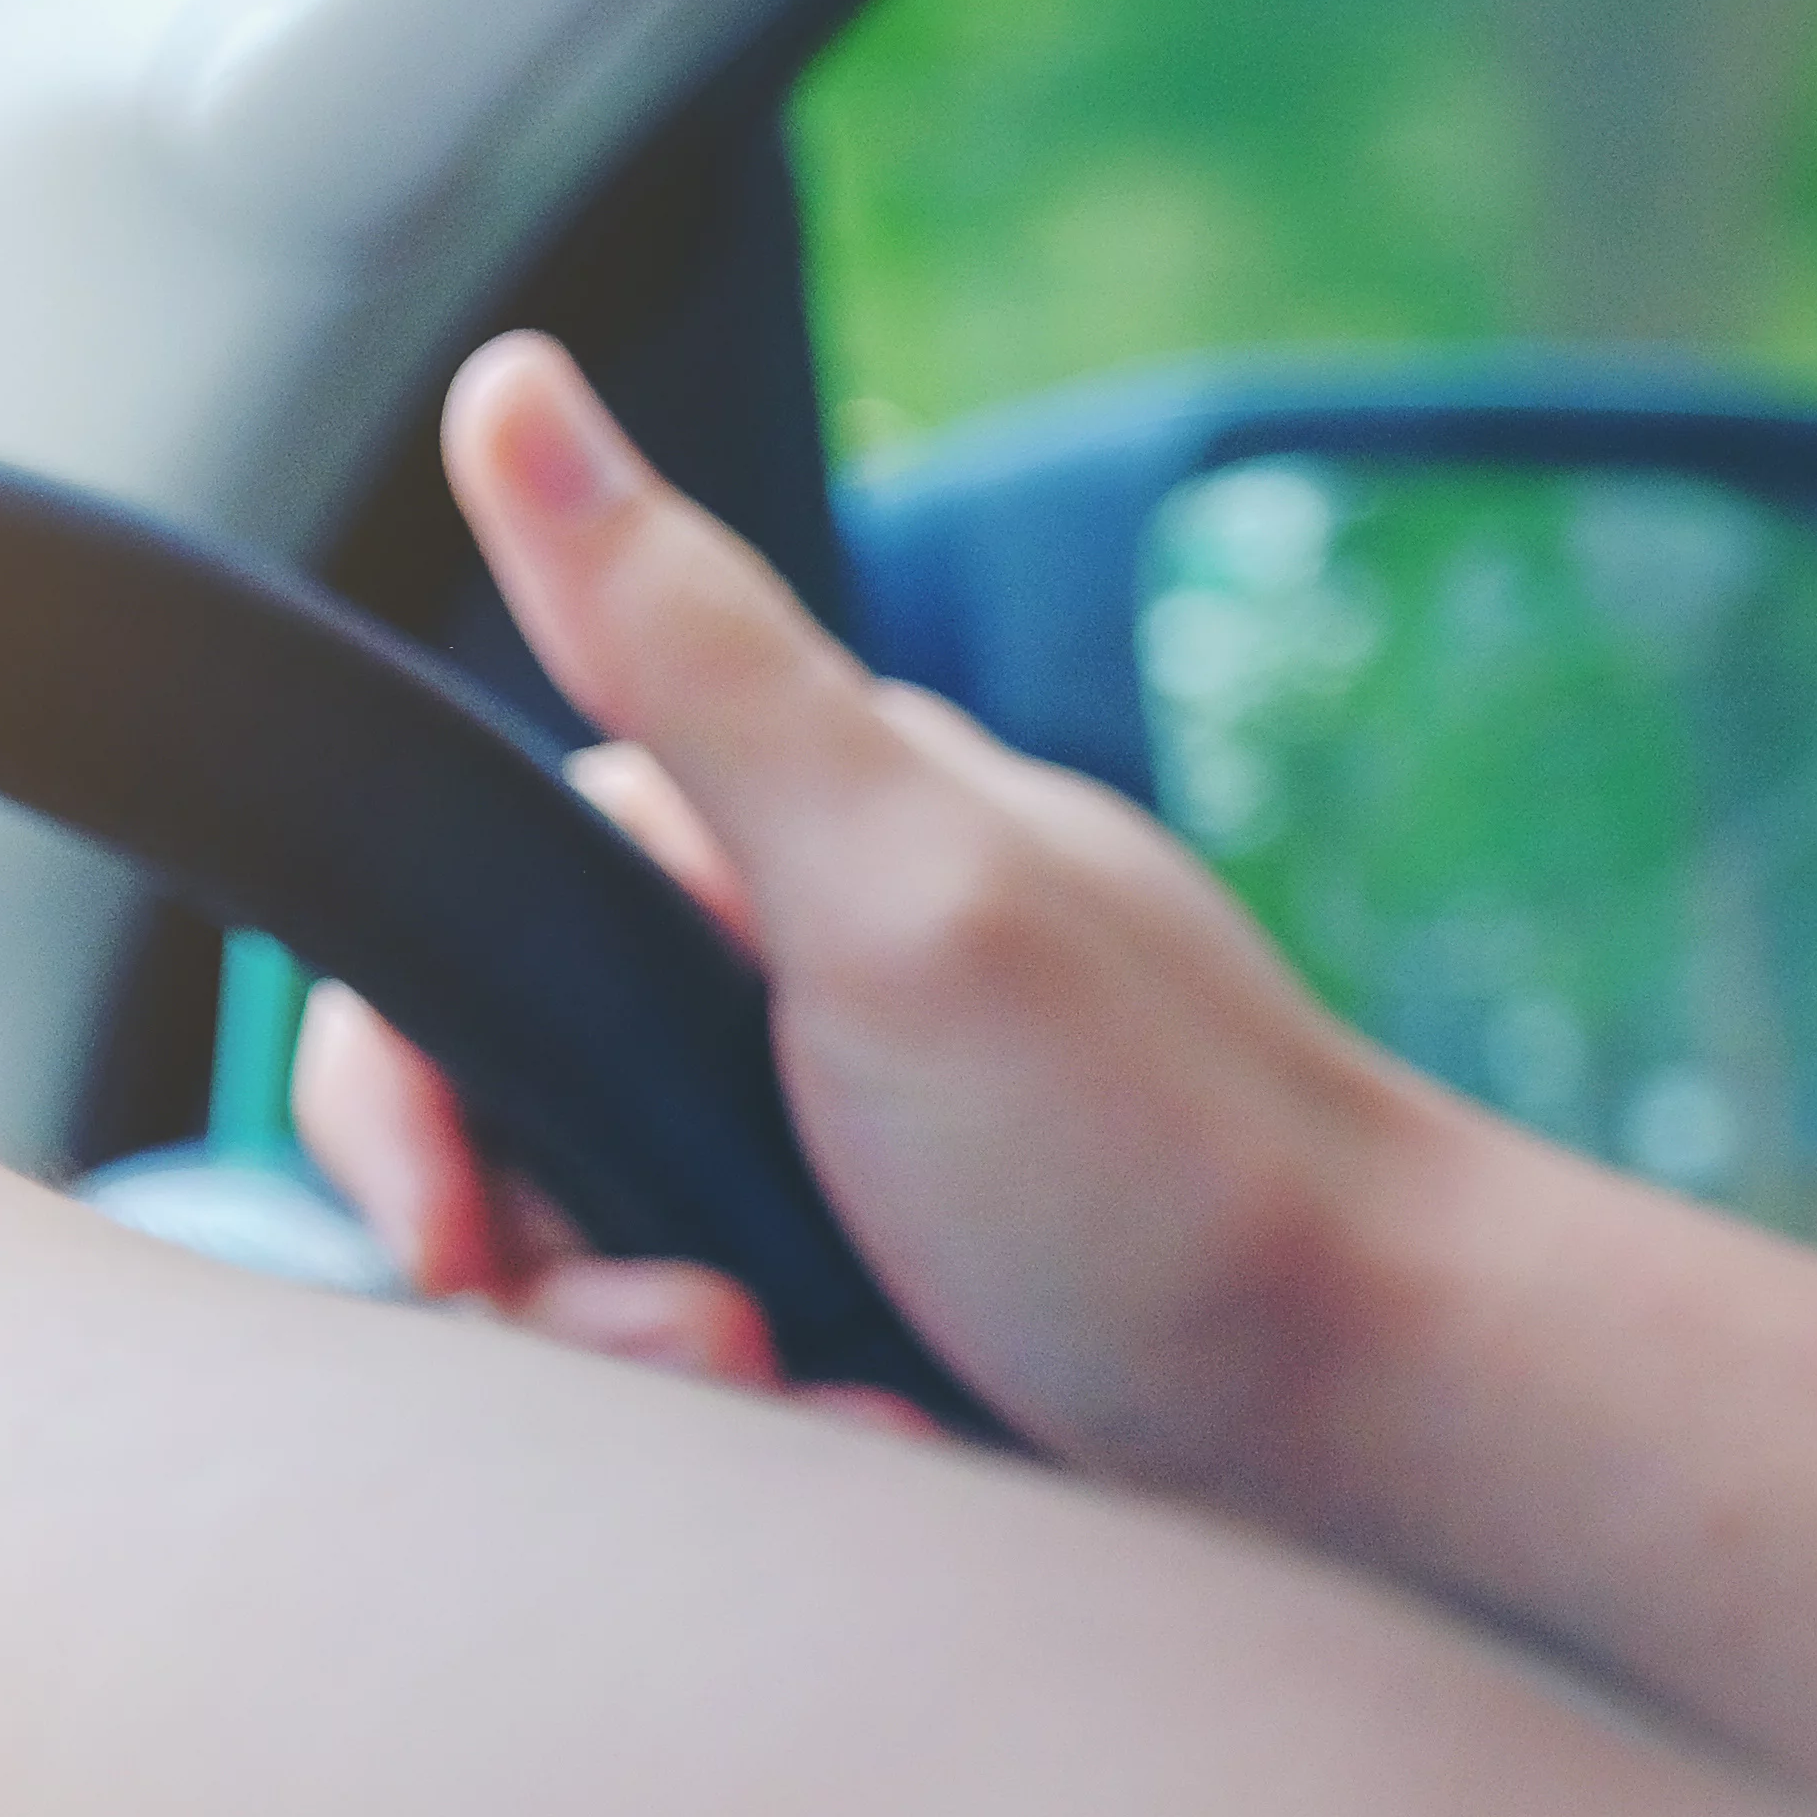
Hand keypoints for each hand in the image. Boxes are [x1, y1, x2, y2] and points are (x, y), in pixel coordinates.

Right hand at [290, 334, 1468, 1514]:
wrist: (1401, 1434)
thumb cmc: (1170, 1165)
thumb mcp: (897, 889)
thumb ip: (691, 654)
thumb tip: (513, 380)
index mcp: (779, 839)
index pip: (462, 948)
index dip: (415, 1107)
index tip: (463, 1233)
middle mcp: (790, 977)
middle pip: (512, 1136)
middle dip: (561, 1273)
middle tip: (713, 1344)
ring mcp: (832, 1147)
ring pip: (594, 1272)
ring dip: (666, 1370)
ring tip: (817, 1397)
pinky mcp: (875, 1296)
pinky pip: (719, 1372)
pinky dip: (776, 1425)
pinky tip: (880, 1436)